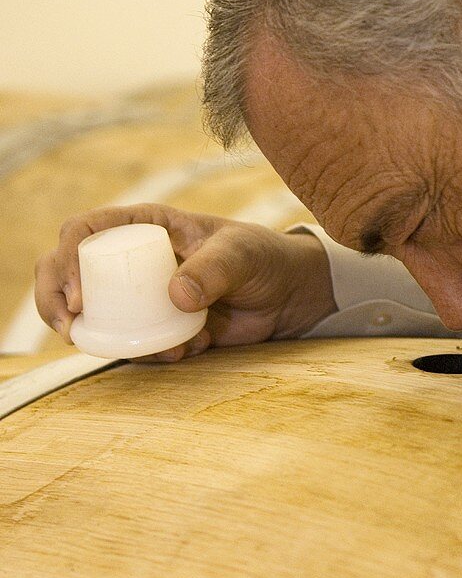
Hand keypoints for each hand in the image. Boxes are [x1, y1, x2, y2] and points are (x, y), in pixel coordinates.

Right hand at [35, 203, 336, 360]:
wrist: (289, 295)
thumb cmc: (264, 258)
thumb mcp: (242, 254)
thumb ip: (214, 269)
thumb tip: (176, 295)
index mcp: (144, 224)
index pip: (84, 231)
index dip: (68, 259)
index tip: (78, 296)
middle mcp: (133, 258)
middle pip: (68, 271)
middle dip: (56, 301)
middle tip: (72, 330)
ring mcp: (141, 295)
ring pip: (93, 314)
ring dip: (107, 338)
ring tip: (163, 349)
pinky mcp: (157, 325)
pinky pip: (132, 342)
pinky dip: (149, 353)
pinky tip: (187, 350)